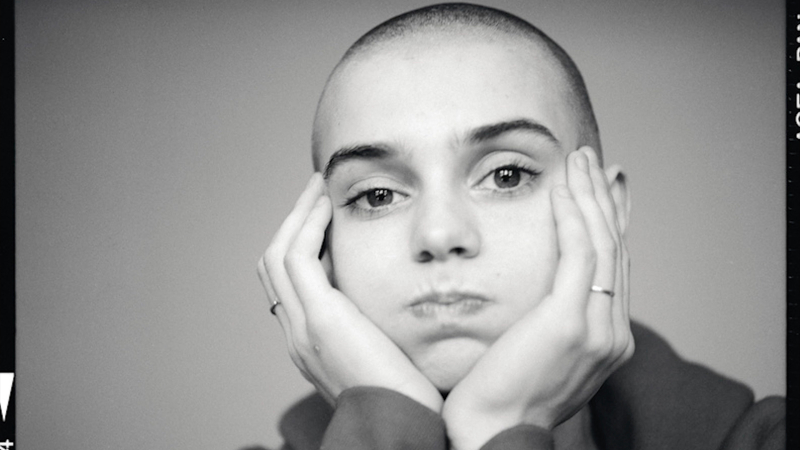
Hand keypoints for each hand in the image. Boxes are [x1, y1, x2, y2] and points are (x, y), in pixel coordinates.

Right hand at [257, 173, 442, 411]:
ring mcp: (302, 328)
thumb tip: (391, 296)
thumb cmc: (407, 398)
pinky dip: (308, 226)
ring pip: (278, 256)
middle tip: (315, 193)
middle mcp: (296, 334)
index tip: (325, 216)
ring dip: (297, 216)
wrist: (403, 429)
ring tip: (318, 187)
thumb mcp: (385, 354)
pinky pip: (298, 258)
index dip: (300, 245)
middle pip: (273, 265)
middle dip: (292, 223)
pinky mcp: (321, 321)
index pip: (288, 283)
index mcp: (310, 343)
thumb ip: (375, 326)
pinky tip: (326, 206)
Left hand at [442, 148, 633, 449]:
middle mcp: (612, 333)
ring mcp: (596, 329)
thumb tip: (543, 292)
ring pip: (601, 244)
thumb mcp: (537, 355)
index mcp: (606, 340)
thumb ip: (551, 323)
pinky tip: (562, 188)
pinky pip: (577, 254)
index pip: (614, 268)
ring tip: (580, 160)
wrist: (493, 434)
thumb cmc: (501, 397)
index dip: (612, 224)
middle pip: (614, 249)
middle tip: (595, 162)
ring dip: (590, 196)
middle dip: (604, 200)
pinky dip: (572, 216)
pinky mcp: (569, 322)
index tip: (606, 191)